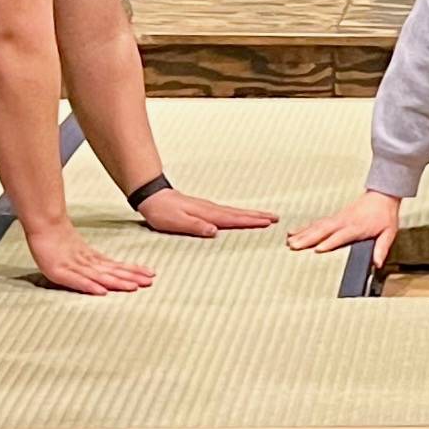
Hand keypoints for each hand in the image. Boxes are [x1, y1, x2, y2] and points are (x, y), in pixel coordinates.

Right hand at [22, 227, 154, 295]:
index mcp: (92, 258)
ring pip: (98, 276)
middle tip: (149, 281)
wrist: (43, 224)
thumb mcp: (78, 251)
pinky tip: (101, 291)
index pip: (116, 266)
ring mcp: (72, 266)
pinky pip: (76, 280)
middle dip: (131, 277)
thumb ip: (93, 260)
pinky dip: (89, 286)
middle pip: (111, 271)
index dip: (133, 270)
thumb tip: (109, 270)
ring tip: (133, 287)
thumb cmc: (58, 238)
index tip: (150, 274)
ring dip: (116, 282)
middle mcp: (86, 263)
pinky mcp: (58, 271)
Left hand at [136, 186, 278, 239]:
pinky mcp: (205, 209)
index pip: (233, 219)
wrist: (152, 197)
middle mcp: (211, 210)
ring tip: (266, 217)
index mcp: (207, 214)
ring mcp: (209, 208)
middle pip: (239, 213)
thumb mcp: (175, 222)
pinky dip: (239, 215)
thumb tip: (215, 231)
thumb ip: (195, 226)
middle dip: (258, 216)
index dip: (251, 221)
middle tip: (276, 218)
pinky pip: (228, 213)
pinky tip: (242, 217)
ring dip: (251, 214)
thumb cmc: (162, 212)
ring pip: (235, 212)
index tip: (268, 222)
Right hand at [284, 190, 404, 270]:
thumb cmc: (385, 215)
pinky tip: (294, 231)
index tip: (317, 249)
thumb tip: (376, 263)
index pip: (340, 236)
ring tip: (289, 241)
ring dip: (302, 234)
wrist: (383, 195)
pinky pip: (317, 222)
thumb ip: (381, 248)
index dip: (329, 243)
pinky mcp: (334, 216)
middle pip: (323, 230)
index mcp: (356, 227)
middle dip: (307, 239)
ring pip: (316, 226)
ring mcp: (337, 218)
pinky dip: (305, 227)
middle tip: (294, 246)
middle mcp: (344, 221)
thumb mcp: (389, 232)